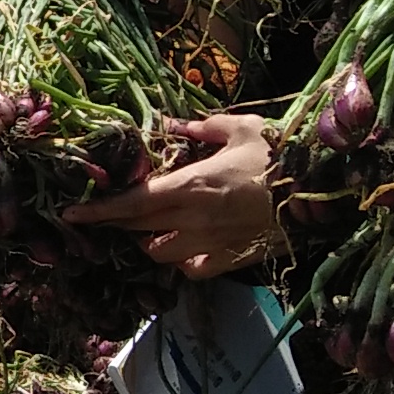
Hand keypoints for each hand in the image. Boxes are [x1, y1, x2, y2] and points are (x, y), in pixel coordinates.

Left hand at [63, 111, 281, 278]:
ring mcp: (212, 244)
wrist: (323, 191)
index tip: (71, 213)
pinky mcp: (232, 260)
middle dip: (116, 224)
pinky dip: (181, 261)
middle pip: (139, 228)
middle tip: (102, 216)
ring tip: (148, 228)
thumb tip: (173, 124)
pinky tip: (183, 248)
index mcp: (192, 185)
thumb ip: (202, 128)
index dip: (99, 210)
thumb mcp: (241, 129)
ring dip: (148, 241)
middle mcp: (195, 219)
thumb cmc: (281, 155)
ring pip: (161, 253)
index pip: (133, 202)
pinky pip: (193, 268)